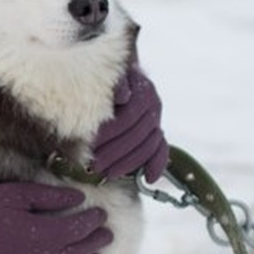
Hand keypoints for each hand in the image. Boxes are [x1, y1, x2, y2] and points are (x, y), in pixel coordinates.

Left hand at [92, 64, 167, 180]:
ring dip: (128, 163)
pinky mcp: (157, 132)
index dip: (110, 133)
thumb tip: (123, 96)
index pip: (129, 116)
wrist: (114, 74)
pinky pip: (162, 150)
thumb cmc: (103, 78)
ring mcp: (157, 119)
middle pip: (138, 134)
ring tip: (107, 173)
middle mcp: (154, 104)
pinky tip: (147, 179)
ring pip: (149, 145)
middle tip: (93, 166)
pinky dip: (157, 165)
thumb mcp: (106, 76)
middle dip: (114, 153)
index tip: (91, 146)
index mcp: (142, 89)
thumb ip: (115, 84)